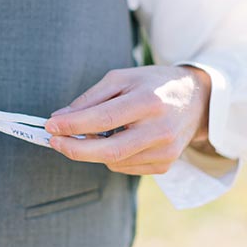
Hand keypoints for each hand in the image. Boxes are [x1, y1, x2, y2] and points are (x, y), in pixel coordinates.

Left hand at [47, 62, 210, 176]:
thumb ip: (90, 98)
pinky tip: (117, 139)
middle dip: (74, 149)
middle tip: (54, 142)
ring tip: (90, 133)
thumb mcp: (122, 78)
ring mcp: (165, 151)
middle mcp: (160, 130)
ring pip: (114, 162)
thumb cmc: (153, 85)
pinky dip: (111, 157)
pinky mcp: (165, 164)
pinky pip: (125, 167)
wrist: (197, 100)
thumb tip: (60, 118)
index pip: (103, 119)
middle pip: (108, 151)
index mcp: (149, 101)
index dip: (72, 125)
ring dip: (92, 151)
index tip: (50, 126)